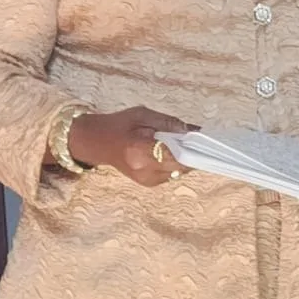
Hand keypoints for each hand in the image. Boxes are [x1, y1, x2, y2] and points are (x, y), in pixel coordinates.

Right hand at [69, 107, 196, 186]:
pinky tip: (165, 153)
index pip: (177, 155)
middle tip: (190, 140)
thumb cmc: (119, 125)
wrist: (97, 143)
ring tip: (172, 144)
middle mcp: (144, 169)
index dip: (192, 148)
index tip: (201, 139)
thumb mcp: (143, 115)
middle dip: (189, 153)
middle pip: (181, 166)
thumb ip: (168, 122)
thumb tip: (192, 130)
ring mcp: (146, 179)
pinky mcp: (148, 184)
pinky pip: (170, 175)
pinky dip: (173, 164)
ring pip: (178, 172)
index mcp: (140, 150)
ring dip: (181, 159)